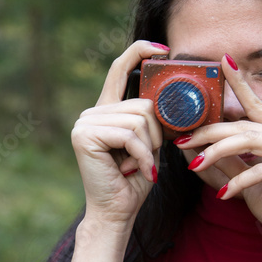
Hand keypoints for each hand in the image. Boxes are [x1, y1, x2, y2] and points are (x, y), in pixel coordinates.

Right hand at [71, 41, 167, 228]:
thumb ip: (154, 119)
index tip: (163, 50)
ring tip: (138, 166)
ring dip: (148, 148)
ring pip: (139, 119)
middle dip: (156, 134)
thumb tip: (176, 96)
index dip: (140, 53)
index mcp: (107, 110)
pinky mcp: (84, 135)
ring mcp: (85, 122)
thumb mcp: (150, 143)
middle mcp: (93, 111)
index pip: (120, 69)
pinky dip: (141, 156)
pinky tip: (135, 171)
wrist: (117, 212)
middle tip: (146, 159)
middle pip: (142, 104)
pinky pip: (129, 135)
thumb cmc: (136, 180)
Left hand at [174, 55, 261, 257]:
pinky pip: (260, 170)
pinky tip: (223, 194)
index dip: (240, 83)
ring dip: (216, 152)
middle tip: (182, 139)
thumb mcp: (245, 180)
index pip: (257, 104)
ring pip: (250, 141)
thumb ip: (226, 161)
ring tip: (194, 163)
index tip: (223, 62)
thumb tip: (193, 147)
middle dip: (209, 131)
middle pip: (244, 125)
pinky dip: (237, 182)